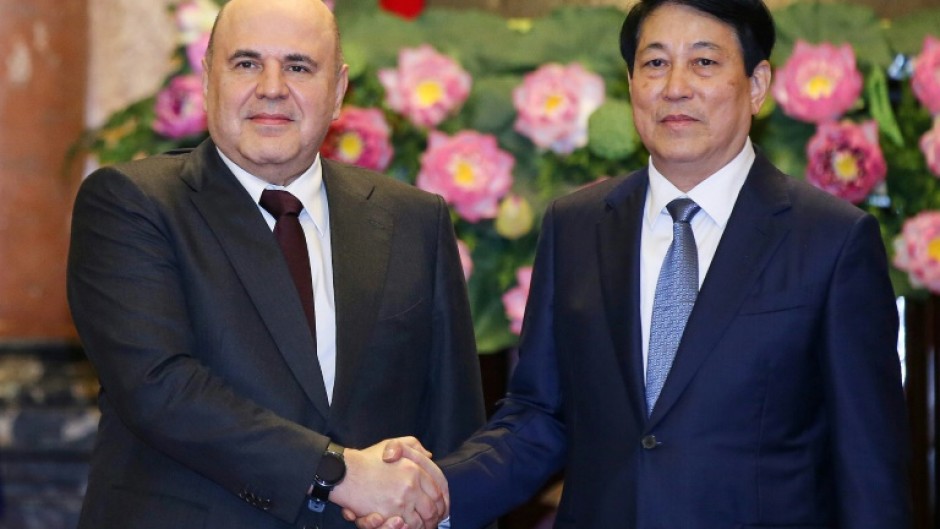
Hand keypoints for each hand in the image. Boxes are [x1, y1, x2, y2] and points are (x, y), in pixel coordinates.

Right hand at [332, 437, 447, 528]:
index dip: (442, 500)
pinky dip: (410, 528)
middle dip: (436, 516)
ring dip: (424, 525)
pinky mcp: (389, 514)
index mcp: (414, 469)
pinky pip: (407, 526)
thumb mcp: (392, 444)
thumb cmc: (367, 459)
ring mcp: (401, 501)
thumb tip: (429, 455)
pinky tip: (409, 526)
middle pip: (432, 507)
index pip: (438, 488)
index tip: (441, 505)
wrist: (345, 472)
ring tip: (425, 526)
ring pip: (421, 520)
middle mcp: (411, 485)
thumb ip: (413, 446)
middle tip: (435, 520)